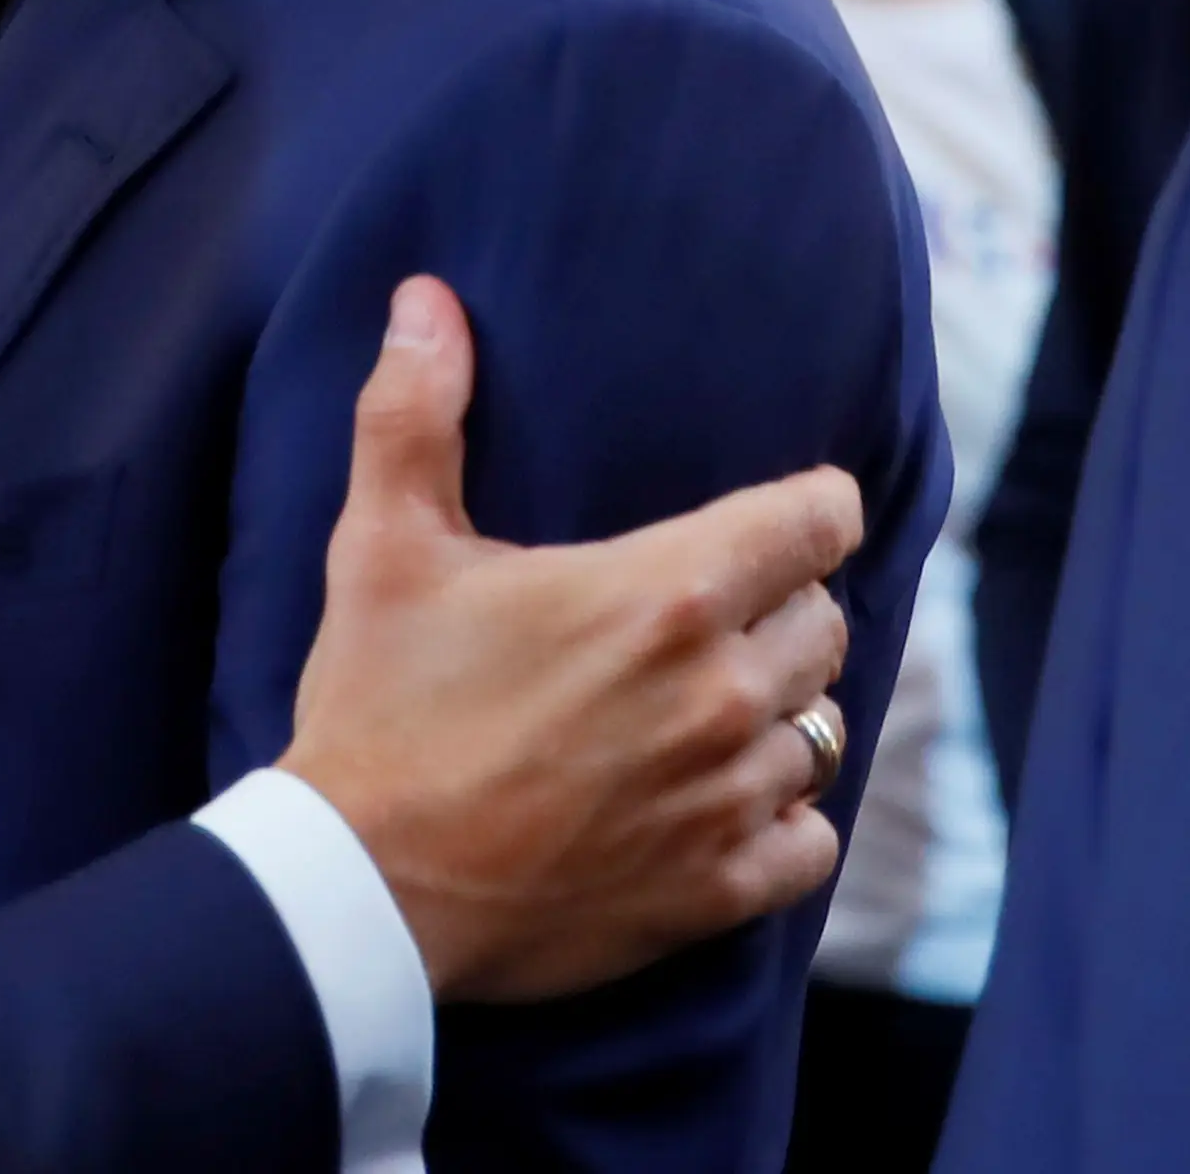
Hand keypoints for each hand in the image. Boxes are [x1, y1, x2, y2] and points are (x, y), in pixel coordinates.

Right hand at [279, 278, 860, 1002]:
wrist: (366, 884)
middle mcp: (720, 693)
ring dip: (776, 712)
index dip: (809, 507)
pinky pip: (812, 837)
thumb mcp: (382, 546)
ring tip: (707, 707)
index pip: (811, 523)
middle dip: (778, 608)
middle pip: (824, 623)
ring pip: (821, 729)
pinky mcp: (720, 889)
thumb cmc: (376, 704)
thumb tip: (424, 301)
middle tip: (708, 612)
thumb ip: (413, 414)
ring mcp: (729, 798)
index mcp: (660, 595)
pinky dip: (784, 817)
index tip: (788, 511)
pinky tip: (723, 800)